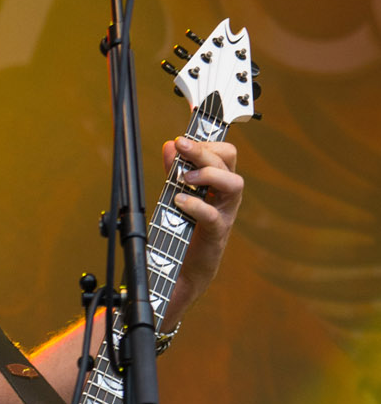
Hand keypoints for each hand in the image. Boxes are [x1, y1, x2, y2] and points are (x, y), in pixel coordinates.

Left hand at [163, 135, 242, 323]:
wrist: (180, 274)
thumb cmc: (180, 233)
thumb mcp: (175, 196)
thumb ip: (174, 172)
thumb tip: (170, 145)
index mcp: (216, 185)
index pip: (224, 152)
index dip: (210, 138)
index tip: (187, 129)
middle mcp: (225, 198)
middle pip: (230, 161)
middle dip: (206, 150)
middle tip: (182, 147)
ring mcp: (224, 216)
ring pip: (234, 184)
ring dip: (209, 174)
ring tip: (184, 178)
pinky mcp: (216, 236)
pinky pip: (214, 216)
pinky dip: (196, 205)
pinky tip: (178, 202)